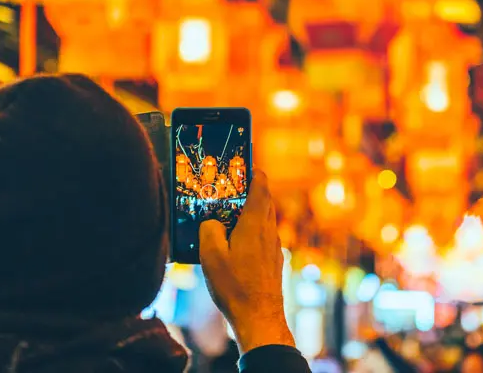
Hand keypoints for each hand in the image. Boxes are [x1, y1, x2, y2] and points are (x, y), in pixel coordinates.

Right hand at [200, 170, 293, 352]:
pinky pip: (263, 237)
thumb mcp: (211, 254)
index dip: (254, 172)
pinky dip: (251, 232)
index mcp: (255, 223)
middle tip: (231, 189)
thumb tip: (211, 222)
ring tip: (228, 218)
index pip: (261, 186)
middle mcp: (269, 231)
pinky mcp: (273, 261)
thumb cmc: (235, 286)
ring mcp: (274, 247)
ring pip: (264, 220)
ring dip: (249, 213)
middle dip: (249, 192)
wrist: (259, 318)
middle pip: (264, 201)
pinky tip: (235, 245)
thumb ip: (209, 229)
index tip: (245, 165)